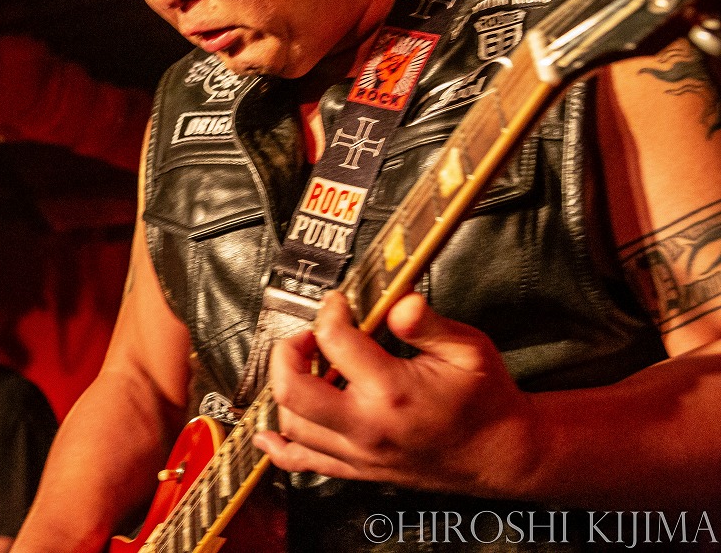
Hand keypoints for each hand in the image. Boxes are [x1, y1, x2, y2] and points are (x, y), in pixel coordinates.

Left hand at [251, 291, 538, 498]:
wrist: (501, 454)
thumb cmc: (485, 399)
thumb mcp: (468, 348)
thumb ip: (427, 322)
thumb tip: (398, 300)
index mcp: (393, 390)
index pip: (334, 340)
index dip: (330, 311)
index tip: (339, 302)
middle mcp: (367, 426)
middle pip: (292, 389)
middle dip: (287, 352)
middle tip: (307, 336)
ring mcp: (359, 453)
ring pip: (291, 424)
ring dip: (286, 389)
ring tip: (308, 366)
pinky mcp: (357, 469)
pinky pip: (303, 463)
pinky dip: (278, 447)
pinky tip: (268, 431)